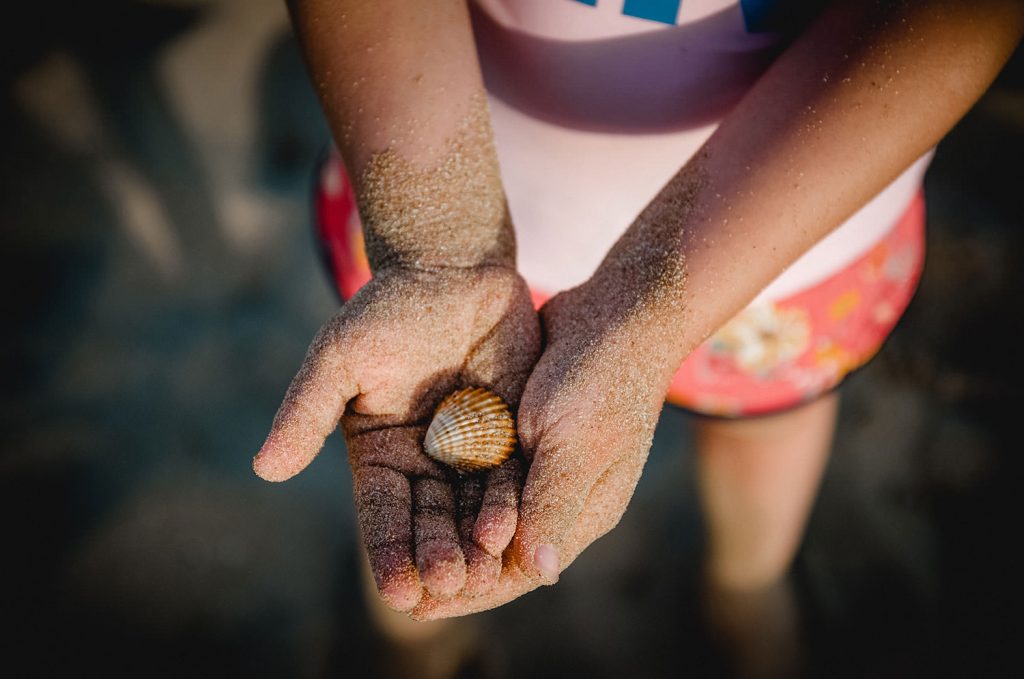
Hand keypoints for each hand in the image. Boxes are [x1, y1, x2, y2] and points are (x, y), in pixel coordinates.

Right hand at [254, 265, 539, 611]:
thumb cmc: (387, 311)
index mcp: (381, 457)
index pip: (383, 516)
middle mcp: (425, 465)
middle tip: (447, 586)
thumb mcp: (339, 358)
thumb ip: (307, 412)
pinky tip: (518, 530)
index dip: (390, 553)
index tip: (400, 591)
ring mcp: (470, 453)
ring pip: (474, 509)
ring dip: (478, 544)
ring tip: (485, 573)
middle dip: (437, 556)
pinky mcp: (510, 435)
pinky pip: (514, 477)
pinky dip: (515, 505)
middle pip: (432, 522)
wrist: (453, 270)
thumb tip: (266, 467)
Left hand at [411, 280, 675, 618]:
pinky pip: (483, 475)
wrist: (618, 314)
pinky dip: (453, 491)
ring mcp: (543, 465)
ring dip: (447, 533)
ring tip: (400, 552)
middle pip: (499, 550)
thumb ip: (553, 505)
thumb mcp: (576, 444)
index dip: (471, 592)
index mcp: (583, 511)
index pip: (522, 570)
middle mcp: (561, 496)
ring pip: (486, 514)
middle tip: (399, 588)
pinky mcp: (524, 434)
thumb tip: (538, 574)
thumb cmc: (604, 379)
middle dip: (453, 569)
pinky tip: (415, 494)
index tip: (419, 607)